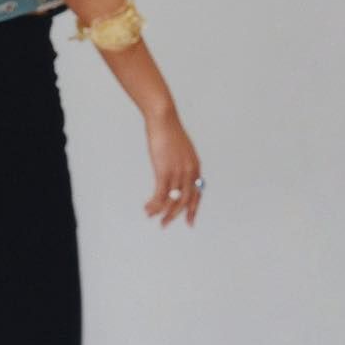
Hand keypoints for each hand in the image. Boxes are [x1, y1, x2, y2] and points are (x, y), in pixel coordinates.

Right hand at [143, 110, 202, 226]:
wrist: (164, 120)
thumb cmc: (169, 131)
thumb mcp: (181, 149)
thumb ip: (181, 163)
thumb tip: (176, 171)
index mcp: (195, 167)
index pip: (197, 194)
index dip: (192, 209)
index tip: (188, 221)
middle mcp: (189, 172)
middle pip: (185, 201)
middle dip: (175, 215)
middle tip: (165, 224)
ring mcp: (178, 173)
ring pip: (172, 200)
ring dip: (161, 212)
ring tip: (152, 216)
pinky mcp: (164, 172)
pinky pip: (160, 195)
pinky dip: (154, 204)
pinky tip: (147, 208)